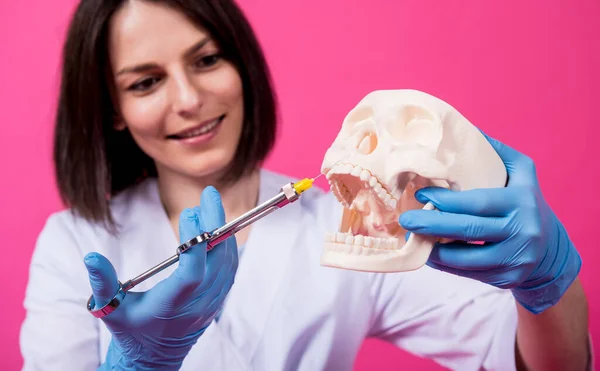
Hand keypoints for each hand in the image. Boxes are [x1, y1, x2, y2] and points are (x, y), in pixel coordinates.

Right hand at [84, 186, 237, 369]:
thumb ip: (102, 283)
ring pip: (227, 262)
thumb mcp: (110, 310)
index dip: (196, 243)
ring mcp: (211, 302)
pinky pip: (229, 269)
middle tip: (209, 195)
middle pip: (216, 260)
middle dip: (215, 224)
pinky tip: (219, 226)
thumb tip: (91, 257)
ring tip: (212, 203)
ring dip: (223, 231)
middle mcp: (197, 303)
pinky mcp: (217, 299)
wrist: (154, 358)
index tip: (191, 213)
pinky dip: (226, 245)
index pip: (192, 272)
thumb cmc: (131, 331)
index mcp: (172, 304)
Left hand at [399, 132, 581, 313]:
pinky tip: (429, 252)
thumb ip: (496, 153)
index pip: (476, 202)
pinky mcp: (506, 279)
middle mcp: (522, 232)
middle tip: (405, 220)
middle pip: (468, 230)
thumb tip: (464, 130)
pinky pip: (467, 273)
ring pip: (465, 258)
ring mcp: (515, 259)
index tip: (420, 194)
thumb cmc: (527, 204)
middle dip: (431, 224)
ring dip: (433, 249)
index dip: (445, 200)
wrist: (551, 251)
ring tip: (413, 237)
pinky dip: (445, 264)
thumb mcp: (523, 173)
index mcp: (521, 202)